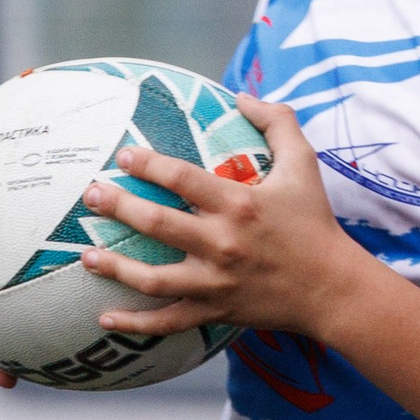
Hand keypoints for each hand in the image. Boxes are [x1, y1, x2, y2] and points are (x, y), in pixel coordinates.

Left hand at [77, 102, 355, 340]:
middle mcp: (222, 244)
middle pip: (157, 224)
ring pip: (152, 278)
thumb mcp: (304, 164)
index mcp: (239, 204)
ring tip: (86, 255)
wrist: (333, 288)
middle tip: (91, 194)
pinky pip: (168, 321)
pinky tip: (104, 317)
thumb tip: (243, 95)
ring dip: (114, 268)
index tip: (123, 155)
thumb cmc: (315, 223)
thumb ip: (278, 122)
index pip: (182, 178)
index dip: (148, 164)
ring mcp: (216, 283)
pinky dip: (135, 323)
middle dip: (118, 207)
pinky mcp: (215, 311)